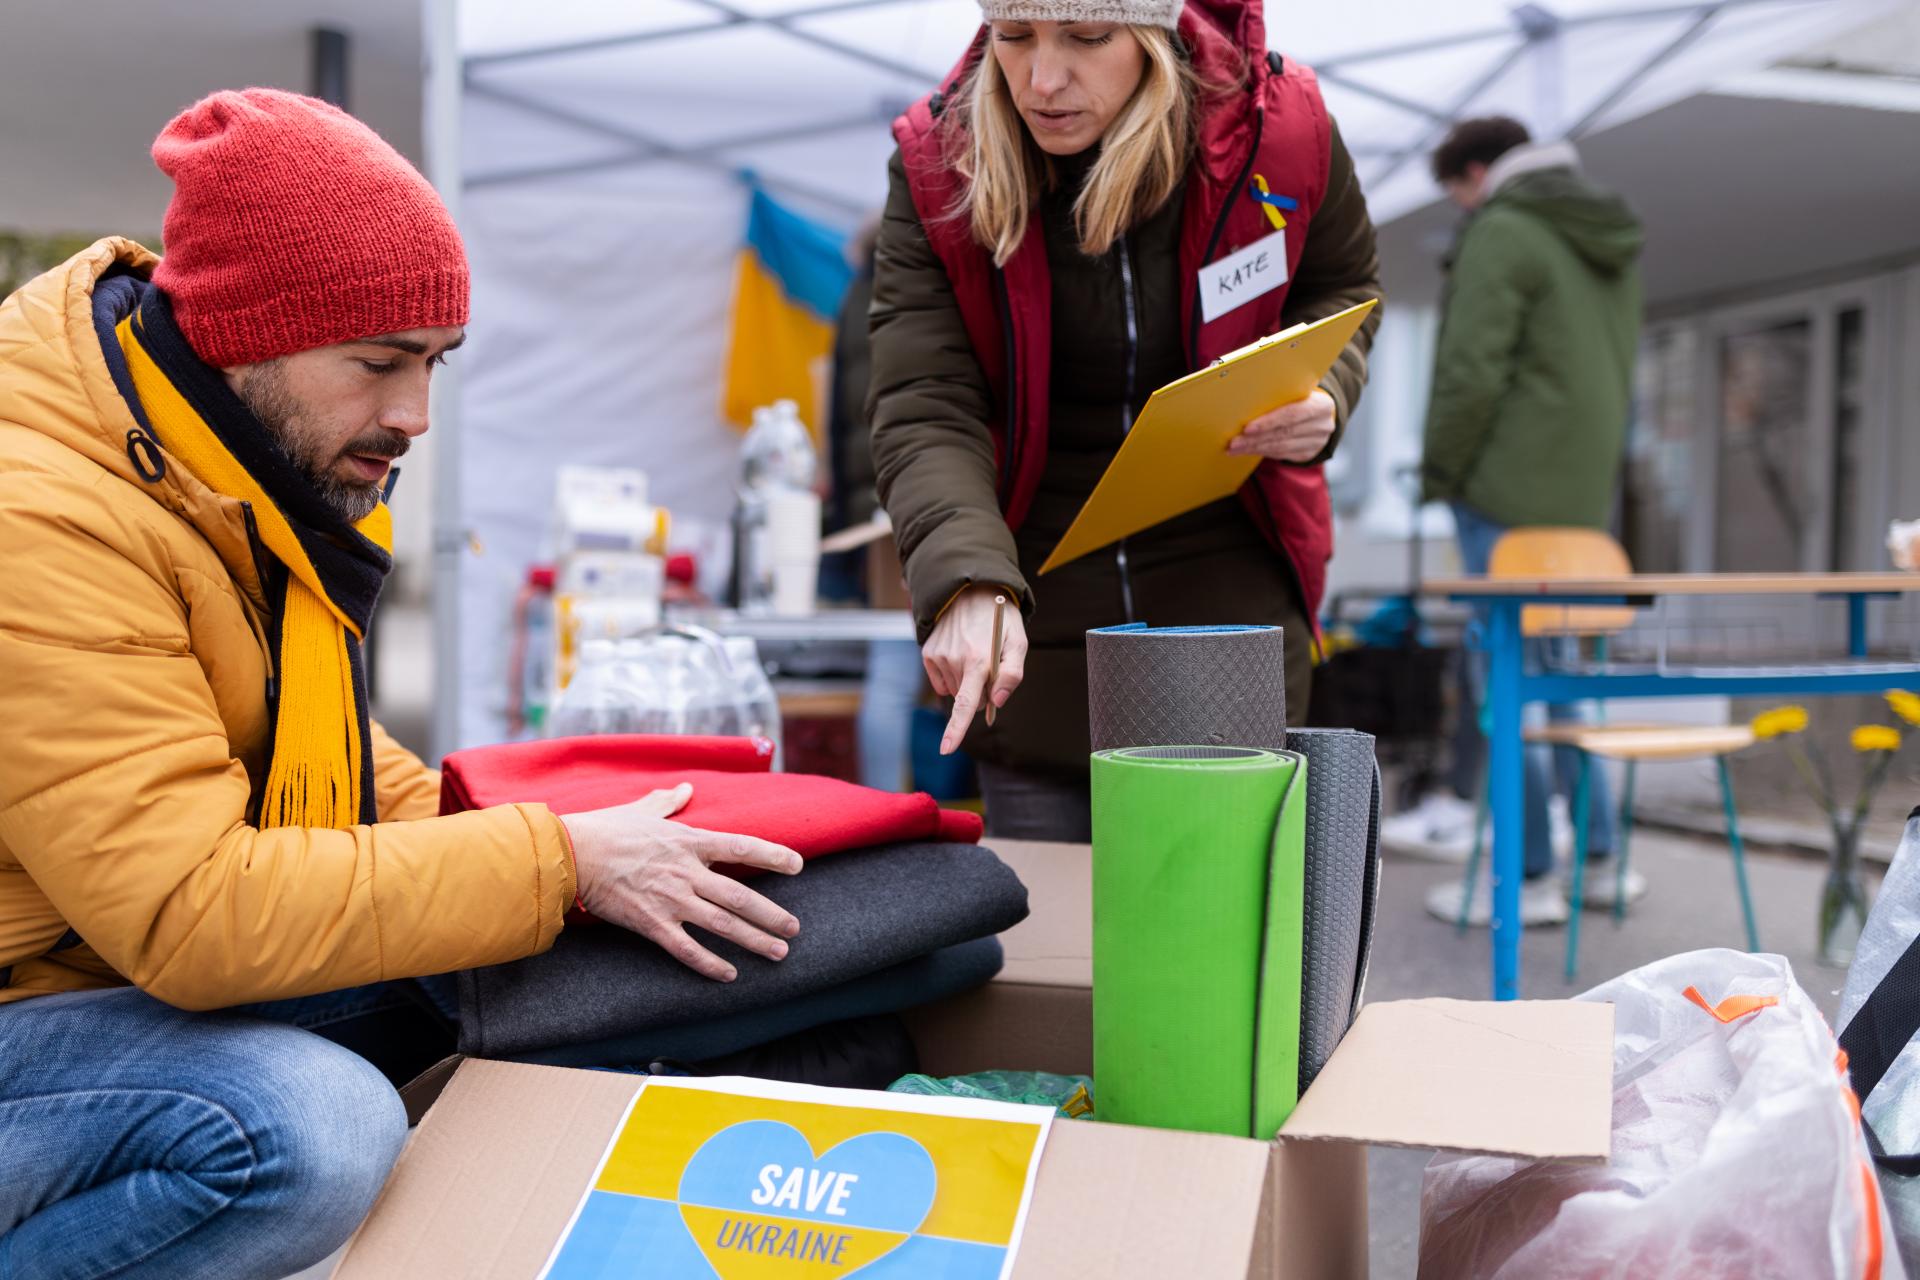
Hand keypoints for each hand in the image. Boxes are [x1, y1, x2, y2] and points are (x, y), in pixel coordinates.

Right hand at [562, 784, 802, 981]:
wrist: (571, 853)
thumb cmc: (606, 829)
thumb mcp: (643, 809)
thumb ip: (669, 801)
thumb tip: (685, 788)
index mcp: (688, 841)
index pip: (741, 846)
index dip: (773, 855)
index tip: (797, 865)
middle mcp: (686, 871)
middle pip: (739, 894)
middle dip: (771, 914)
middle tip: (794, 929)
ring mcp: (670, 899)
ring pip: (722, 923)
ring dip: (753, 940)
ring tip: (778, 953)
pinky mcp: (651, 923)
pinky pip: (687, 948)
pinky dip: (710, 964)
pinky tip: (730, 975)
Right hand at [922, 585, 1027, 754]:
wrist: (972, 590)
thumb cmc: (1001, 621)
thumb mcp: (1019, 644)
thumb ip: (1012, 675)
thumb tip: (997, 702)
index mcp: (979, 660)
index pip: (966, 704)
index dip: (956, 730)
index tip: (946, 750)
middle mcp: (955, 659)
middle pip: (968, 700)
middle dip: (981, 692)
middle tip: (990, 667)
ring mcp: (938, 656)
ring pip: (955, 690)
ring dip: (966, 681)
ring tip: (974, 653)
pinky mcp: (928, 652)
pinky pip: (941, 681)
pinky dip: (952, 676)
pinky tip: (959, 655)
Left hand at [1228, 388, 1336, 462]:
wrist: (1322, 415)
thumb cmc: (1302, 398)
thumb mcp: (1298, 391)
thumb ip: (1280, 394)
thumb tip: (1245, 399)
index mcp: (1321, 405)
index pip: (1292, 414)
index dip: (1269, 422)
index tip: (1247, 428)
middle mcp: (1322, 425)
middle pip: (1283, 433)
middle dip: (1255, 439)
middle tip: (1234, 442)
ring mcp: (1317, 442)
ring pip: (1280, 446)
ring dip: (1254, 448)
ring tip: (1235, 448)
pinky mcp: (1307, 454)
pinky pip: (1281, 454)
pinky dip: (1261, 452)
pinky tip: (1247, 450)